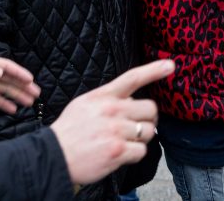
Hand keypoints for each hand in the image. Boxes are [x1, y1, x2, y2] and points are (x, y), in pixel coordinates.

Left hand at [0, 54, 39, 113]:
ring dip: (17, 95)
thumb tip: (0, 73)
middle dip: (23, 85)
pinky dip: (4, 104)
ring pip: (5, 90)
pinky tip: (13, 110)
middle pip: (9, 79)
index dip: (19, 72)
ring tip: (30, 102)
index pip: (6, 67)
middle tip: (36, 93)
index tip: (31, 80)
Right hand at [51, 59, 174, 185]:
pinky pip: (142, 151)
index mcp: (103, 96)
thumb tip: (130, 100)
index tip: (170, 66)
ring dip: (141, 138)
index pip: (133, 78)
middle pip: (151, 109)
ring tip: (124, 141)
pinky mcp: (118, 151)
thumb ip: (108, 99)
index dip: (153, 70)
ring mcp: (116, 131)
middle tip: (137, 126)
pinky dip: (134, 154)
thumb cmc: (69, 131)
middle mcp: (112, 111)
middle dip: (148, 119)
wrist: (53, 156)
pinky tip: (121, 154)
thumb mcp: (84, 104)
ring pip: (149, 131)